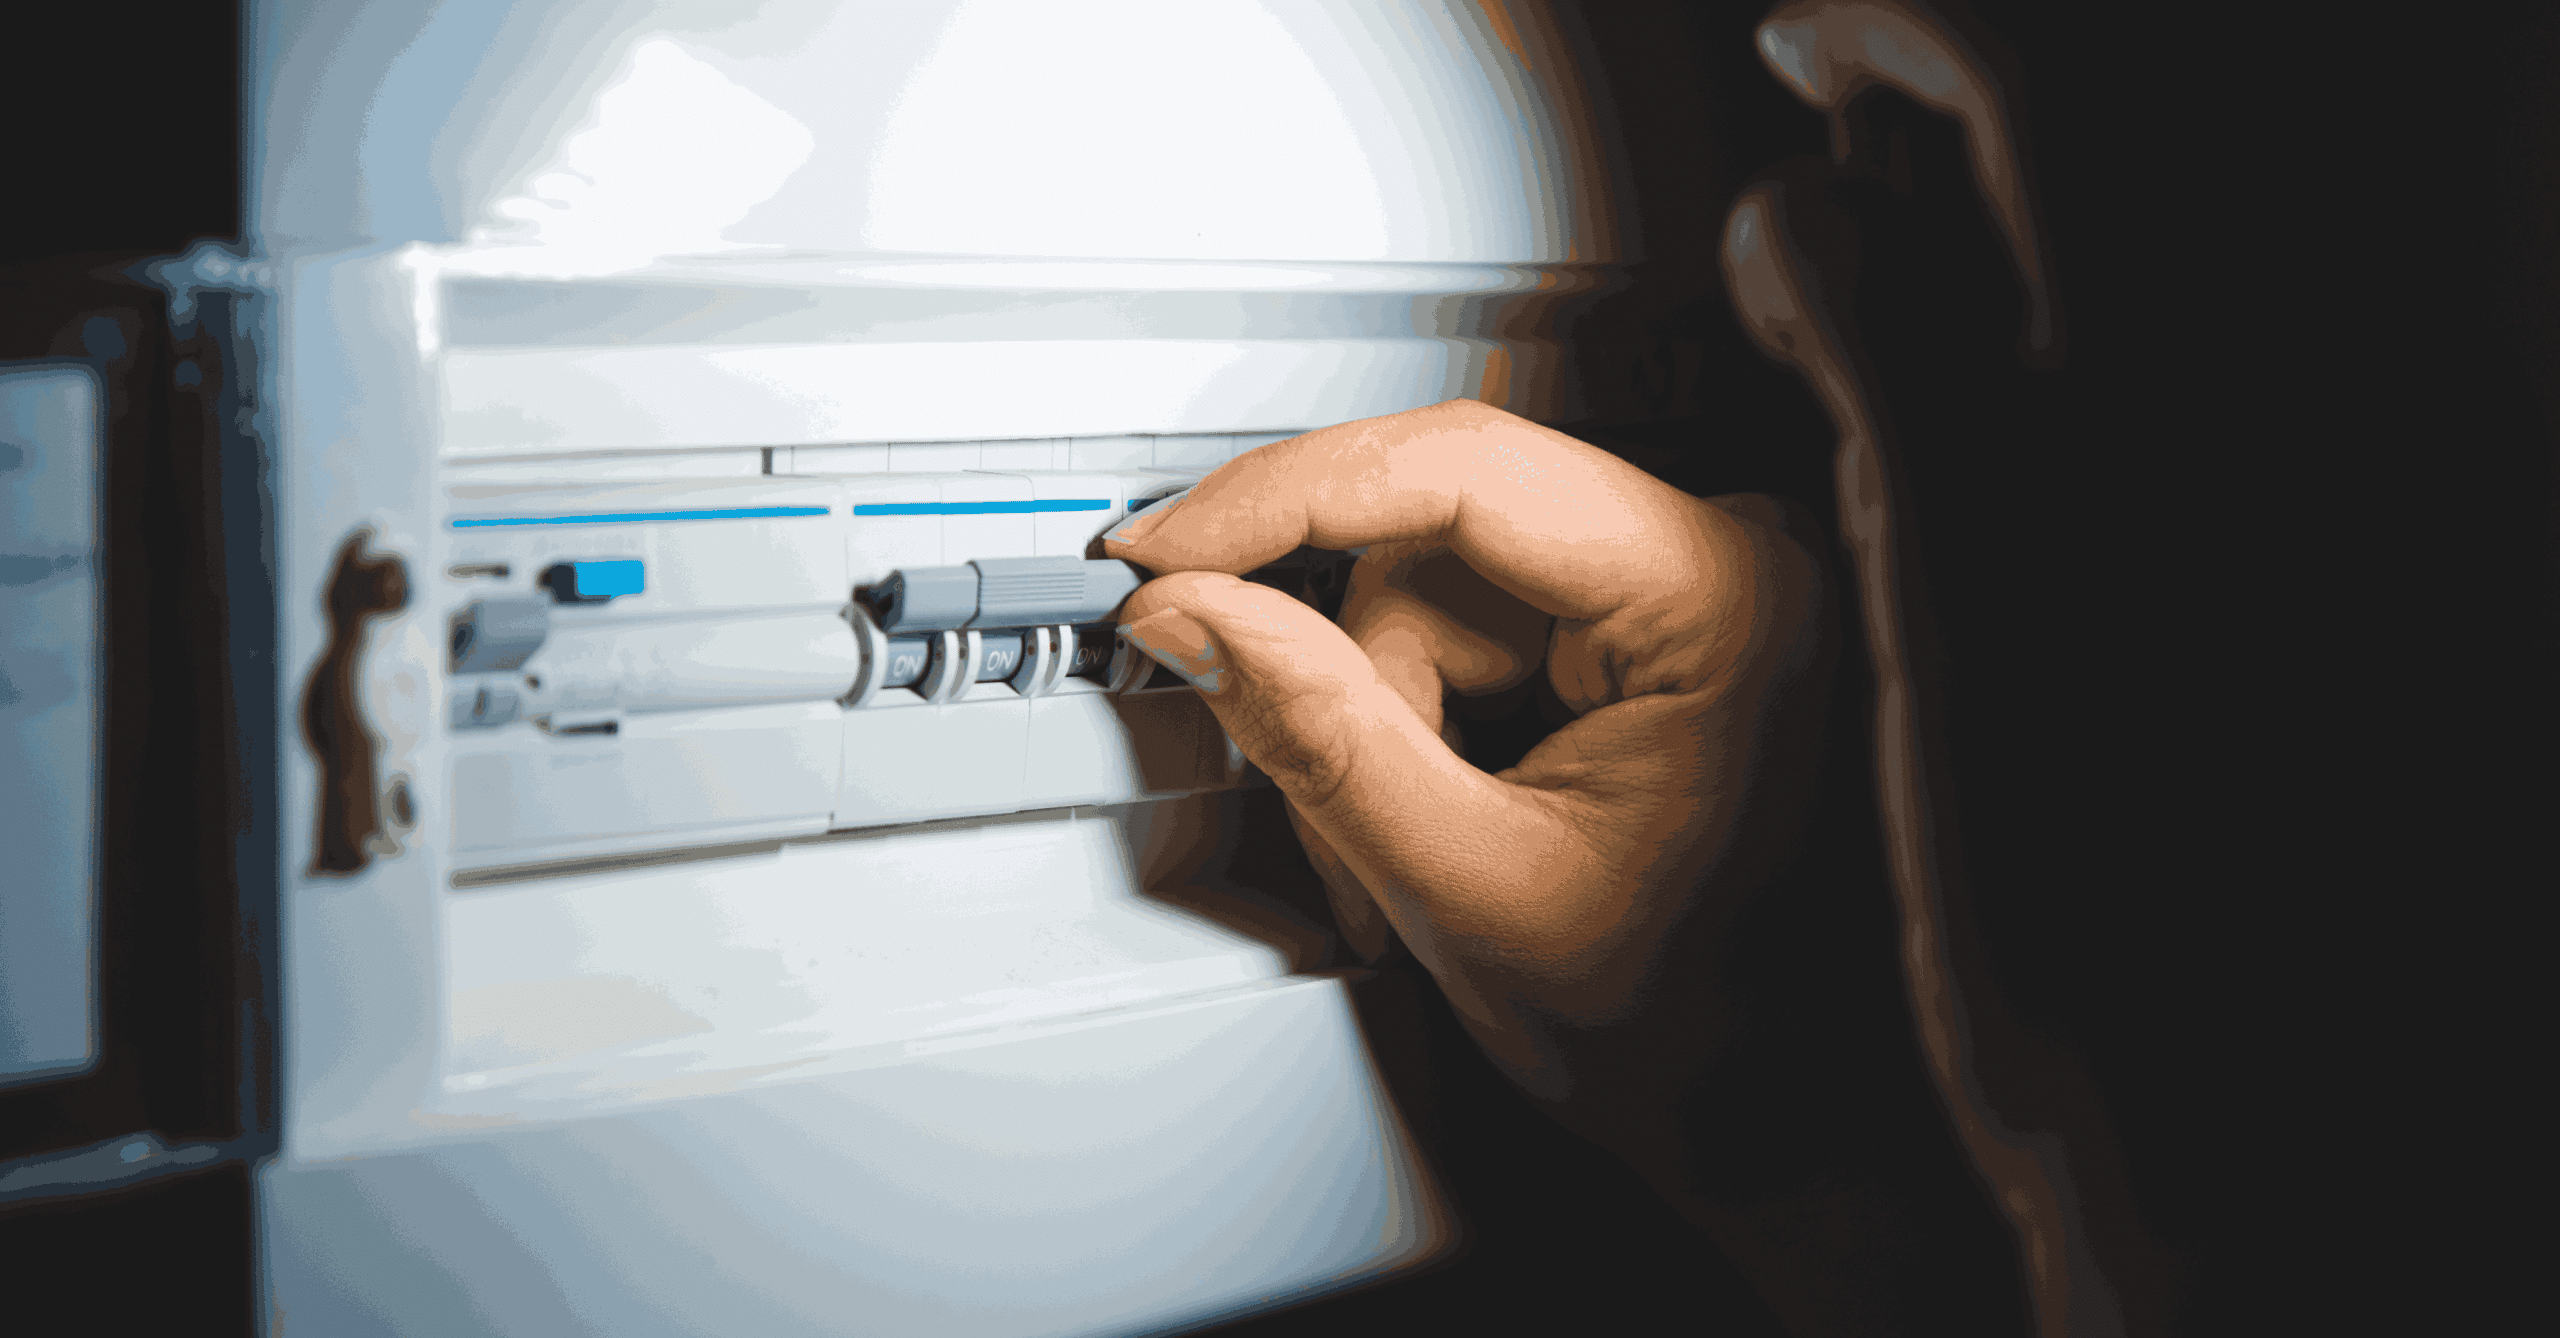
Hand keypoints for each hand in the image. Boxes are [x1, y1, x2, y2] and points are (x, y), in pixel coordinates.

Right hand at [1104, 399, 1833, 1176]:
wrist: (1765, 1112)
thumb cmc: (1695, 1032)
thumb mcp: (1472, 887)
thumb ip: (1323, 735)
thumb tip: (1196, 613)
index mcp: (1722, 599)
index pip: (1467, 469)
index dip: (1287, 498)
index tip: (1166, 548)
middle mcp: (1716, 564)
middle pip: (1436, 540)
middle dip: (1349, 679)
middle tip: (1291, 780)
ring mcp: (1674, 595)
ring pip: (1427, 594)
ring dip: (1376, 727)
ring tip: (1396, 865)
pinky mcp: (1632, 634)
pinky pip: (1462, 633)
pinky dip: (1412, 728)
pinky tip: (1434, 819)